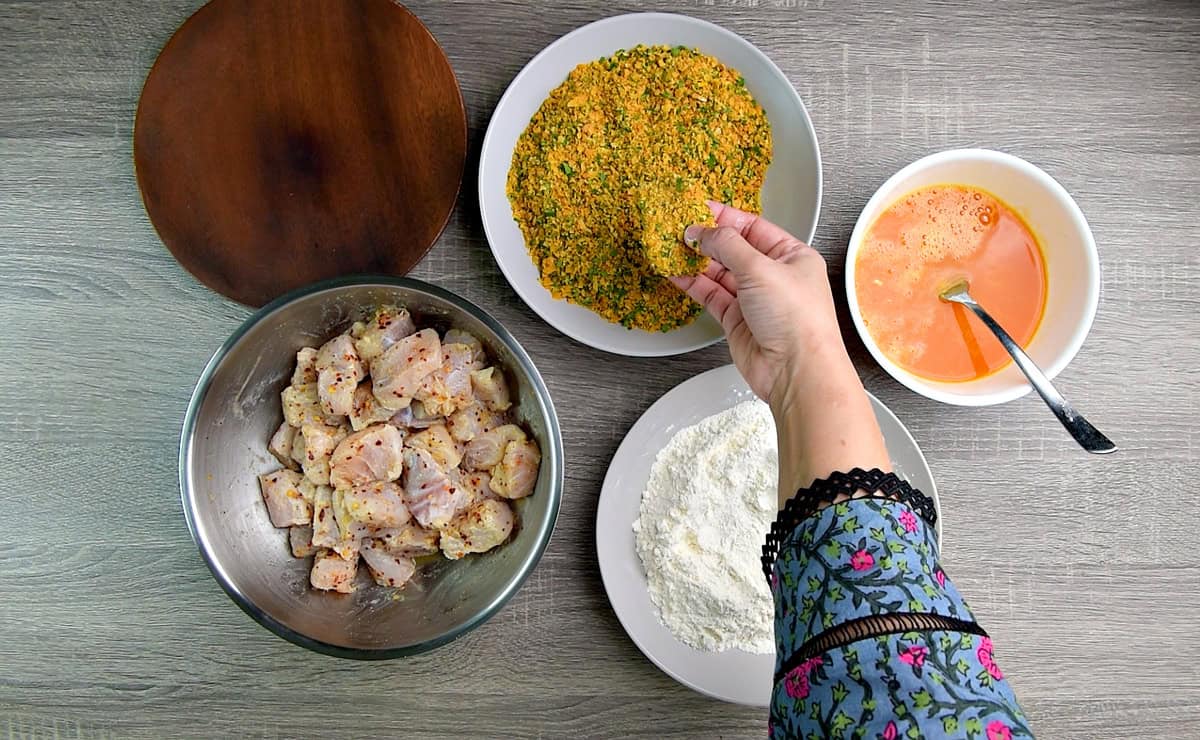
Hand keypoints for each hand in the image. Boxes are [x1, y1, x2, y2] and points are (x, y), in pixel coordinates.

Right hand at [671, 203, 889, 495]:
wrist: (796, 371)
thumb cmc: (794, 316)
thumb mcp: (761, 269)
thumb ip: (728, 246)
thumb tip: (701, 231)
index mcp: (792, 256)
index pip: (753, 228)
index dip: (725, 218)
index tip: (696, 207)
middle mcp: (774, 275)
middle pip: (734, 249)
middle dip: (706, 239)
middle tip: (676, 228)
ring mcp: (754, 299)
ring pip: (719, 273)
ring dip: (695, 261)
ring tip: (668, 246)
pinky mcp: (736, 320)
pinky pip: (711, 295)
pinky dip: (693, 284)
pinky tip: (674, 272)